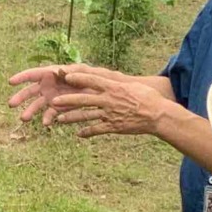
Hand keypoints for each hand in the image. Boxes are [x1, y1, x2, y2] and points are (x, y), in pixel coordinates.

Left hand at [6, 64, 175, 139]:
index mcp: (114, 88)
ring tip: (58, 120)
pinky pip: (97, 130)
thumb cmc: (148, 98)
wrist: (158, 115)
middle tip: (54, 101)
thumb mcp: (132, 86)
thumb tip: (107, 80)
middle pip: (84, 99)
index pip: (93, 81)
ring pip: (86, 116)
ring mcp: (110, 114)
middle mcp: (109, 100)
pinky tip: (78, 134)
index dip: (78, 79)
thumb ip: (117, 84)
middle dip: (68, 100)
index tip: (66, 76)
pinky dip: (87, 132)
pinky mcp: (114, 126)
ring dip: (71, 118)